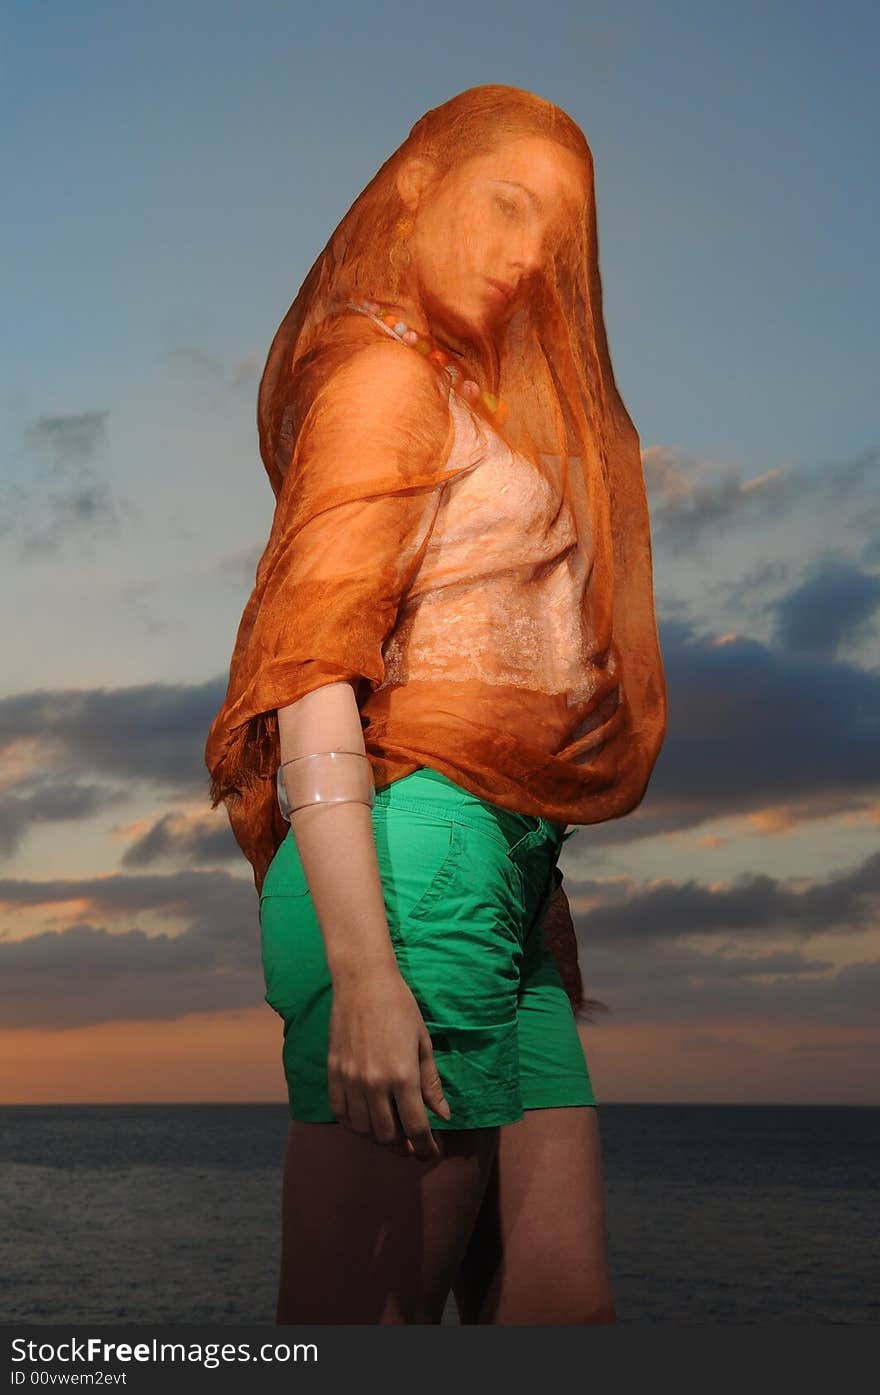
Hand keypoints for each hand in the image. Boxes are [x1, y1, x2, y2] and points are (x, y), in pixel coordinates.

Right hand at [327, 966, 451, 1158]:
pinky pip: (340, 1113)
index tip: (432, 1151)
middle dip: (403, 1146)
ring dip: (378, 1137)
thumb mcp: (423, 1043)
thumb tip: (443, 1115)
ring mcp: (350, 1080)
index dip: (426, 1146)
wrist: (363, 983)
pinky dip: (353, 1124)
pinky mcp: (333, 1073)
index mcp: (402, 1076)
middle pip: (387, 1135)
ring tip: (390, 1133)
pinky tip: (364, 1120)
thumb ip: (431, 1083)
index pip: (415, 1127)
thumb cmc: (400, 1008)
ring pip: (362, 1129)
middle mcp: (374, 1084)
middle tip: (413, 1145)